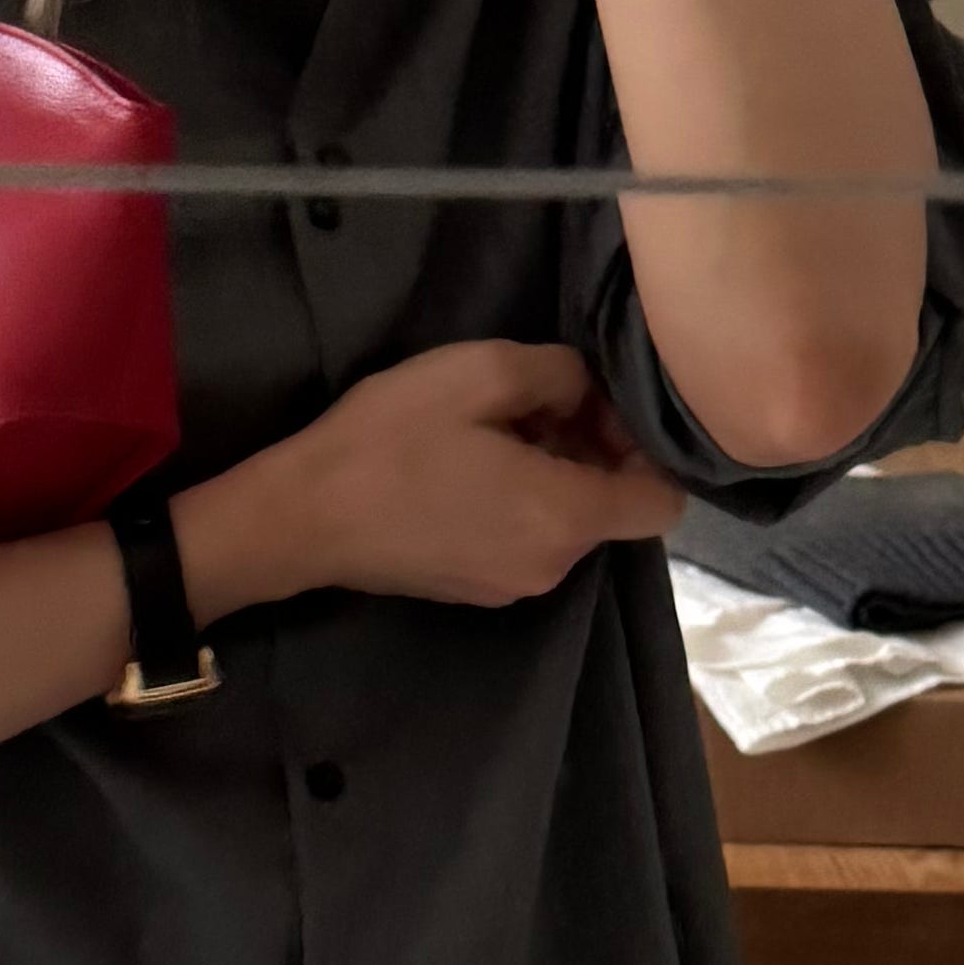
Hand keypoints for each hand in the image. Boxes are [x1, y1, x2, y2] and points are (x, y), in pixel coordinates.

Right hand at [207, 339, 681, 616]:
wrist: (300, 519)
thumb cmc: (390, 441)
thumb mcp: (479, 373)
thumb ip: (558, 374)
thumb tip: (585, 387)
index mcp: (565, 518)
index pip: (663, 503)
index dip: (650, 452)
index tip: (605, 411)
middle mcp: (553, 566)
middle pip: (611, 510)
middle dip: (594, 454)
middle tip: (542, 402)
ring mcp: (511, 587)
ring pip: (566, 525)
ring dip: (552, 476)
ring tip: (497, 429)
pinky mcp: (475, 591)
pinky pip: (525, 542)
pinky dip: (518, 506)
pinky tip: (467, 468)